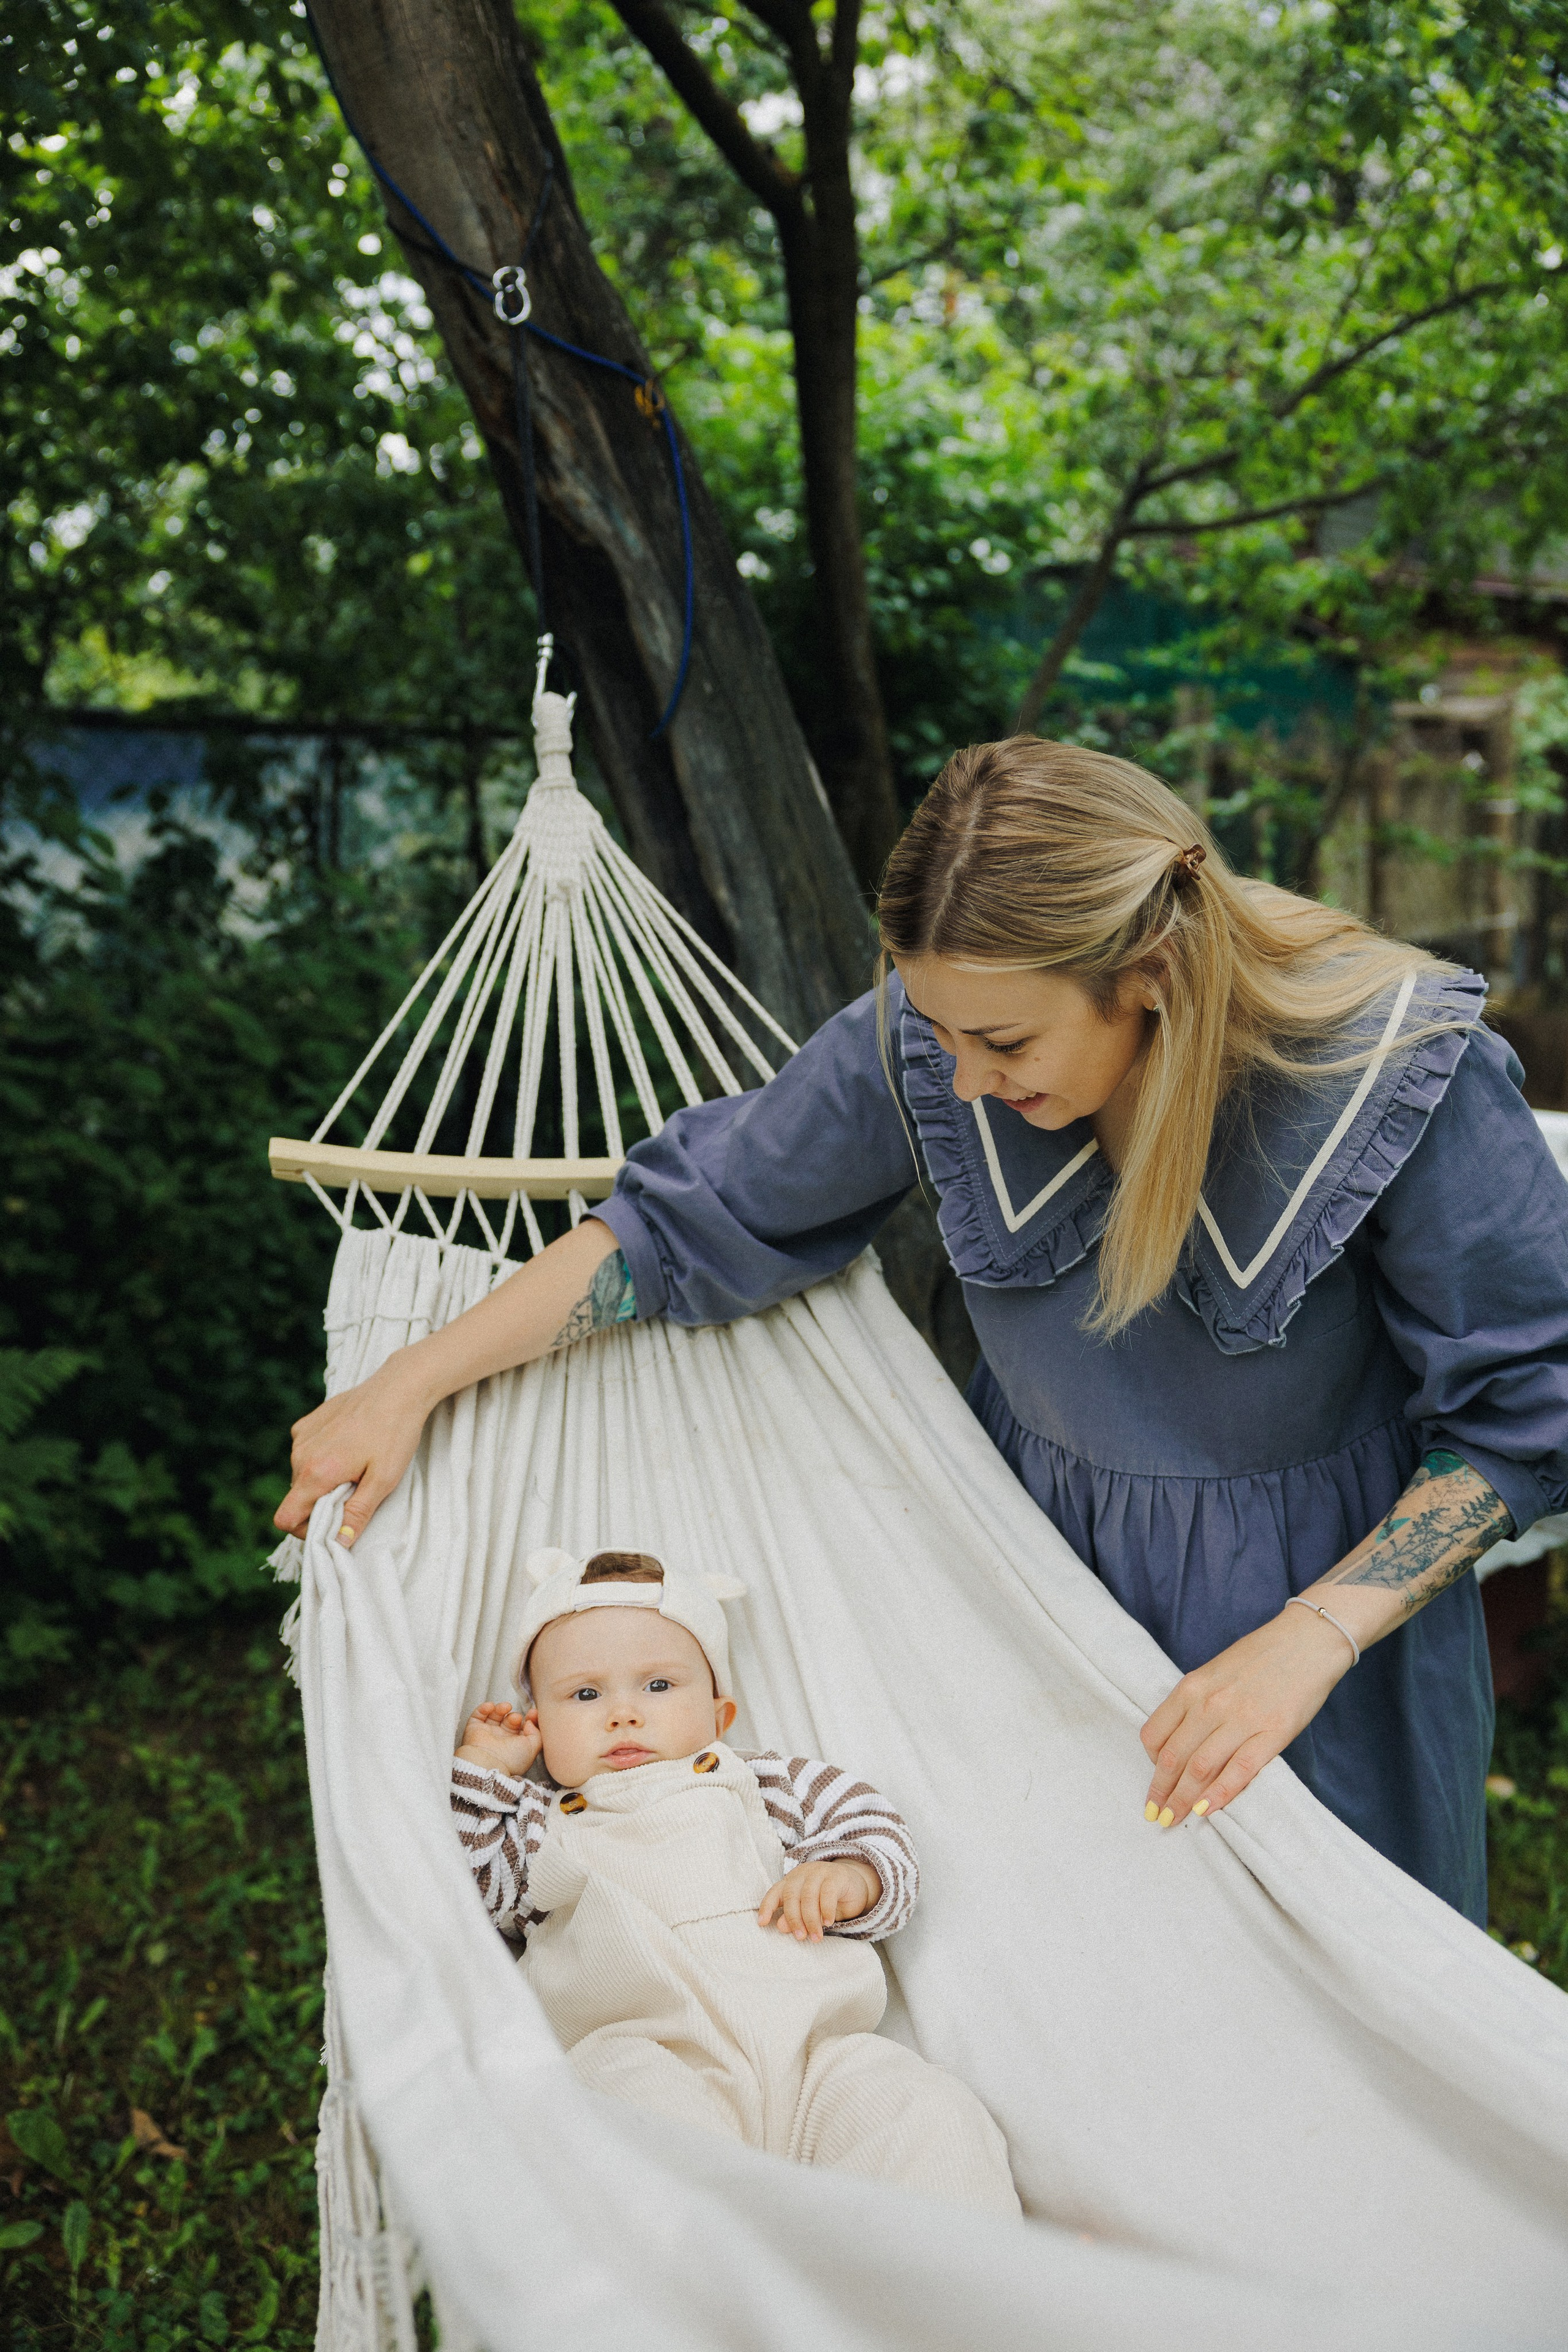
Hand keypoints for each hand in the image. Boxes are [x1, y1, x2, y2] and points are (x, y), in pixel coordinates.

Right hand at [273, 1355, 433, 1547]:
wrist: (399, 1387)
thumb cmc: (395, 1433)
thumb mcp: (383, 1481)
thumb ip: (357, 1514)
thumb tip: (339, 1543)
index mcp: (315, 1472)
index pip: (285, 1518)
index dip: (306, 1531)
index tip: (334, 1524)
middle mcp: (300, 1454)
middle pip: (297, 1498)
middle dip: (321, 1504)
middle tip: (356, 1492)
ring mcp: (302, 1436)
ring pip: (302, 1476)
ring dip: (323, 1481)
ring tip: (356, 1467)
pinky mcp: (307, 1423)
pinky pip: (305, 1453)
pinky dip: (322, 1458)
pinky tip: (349, 1446)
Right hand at [456, 1701, 541, 1778]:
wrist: (488, 1765)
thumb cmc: (511, 1760)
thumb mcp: (533, 1747)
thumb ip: (537, 1732)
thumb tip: (530, 1722)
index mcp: (515, 1745)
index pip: (523, 1727)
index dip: (529, 1718)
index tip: (532, 1713)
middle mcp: (501, 1739)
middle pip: (510, 1720)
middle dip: (515, 1716)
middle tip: (516, 1718)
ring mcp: (488, 1733)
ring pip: (495, 1715)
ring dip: (501, 1708)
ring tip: (506, 1707)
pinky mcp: (474, 1729)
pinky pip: (478, 1715)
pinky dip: (484, 1708)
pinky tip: (491, 1707)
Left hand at [758, 1858, 880, 1941]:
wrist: (855, 1886)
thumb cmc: (827, 1901)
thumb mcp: (809, 1912)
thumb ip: (794, 1917)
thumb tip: (780, 1927)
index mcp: (791, 1881)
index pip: (775, 1892)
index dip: (767, 1907)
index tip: (762, 1924)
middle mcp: (802, 1874)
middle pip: (791, 1895)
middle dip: (794, 1919)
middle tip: (801, 1937)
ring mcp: (819, 1872)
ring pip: (809, 1896)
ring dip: (811, 1919)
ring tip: (816, 1936)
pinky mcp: (836, 1875)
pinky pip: (827, 1893)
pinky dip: (826, 1910)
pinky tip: (828, 1922)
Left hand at [1140, 1604, 1352, 1827]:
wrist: (1307, 1641)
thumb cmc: (1260, 1656)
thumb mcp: (1215, 1671)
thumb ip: (1195, 1702)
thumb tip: (1180, 1741)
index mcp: (1192, 1687)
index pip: (1155, 1734)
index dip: (1149, 1765)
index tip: (1154, 1782)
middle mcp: (1210, 1704)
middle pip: (1173, 1757)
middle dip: (1162, 1792)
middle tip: (1157, 1815)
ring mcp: (1241, 1719)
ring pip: (1200, 1768)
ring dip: (1184, 1799)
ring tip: (1175, 1820)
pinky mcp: (1272, 1733)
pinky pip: (1239, 1770)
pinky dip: (1220, 1794)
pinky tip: (1207, 1811)